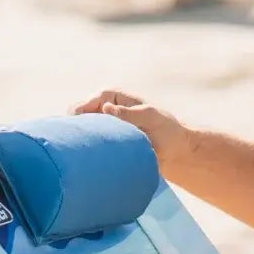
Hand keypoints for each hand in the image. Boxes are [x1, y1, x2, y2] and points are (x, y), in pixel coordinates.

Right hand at [71, 90, 187, 166]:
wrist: (177, 154)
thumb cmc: (167, 130)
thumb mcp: (151, 117)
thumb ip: (129, 113)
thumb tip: (107, 108)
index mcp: (116, 97)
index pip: (95, 98)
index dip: (85, 108)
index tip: (79, 119)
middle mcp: (107, 110)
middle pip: (83, 114)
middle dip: (78, 124)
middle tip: (76, 136)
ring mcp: (105, 128)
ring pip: (84, 131)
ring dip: (82, 138)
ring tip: (80, 148)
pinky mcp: (106, 144)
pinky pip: (90, 145)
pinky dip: (87, 149)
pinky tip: (84, 156)